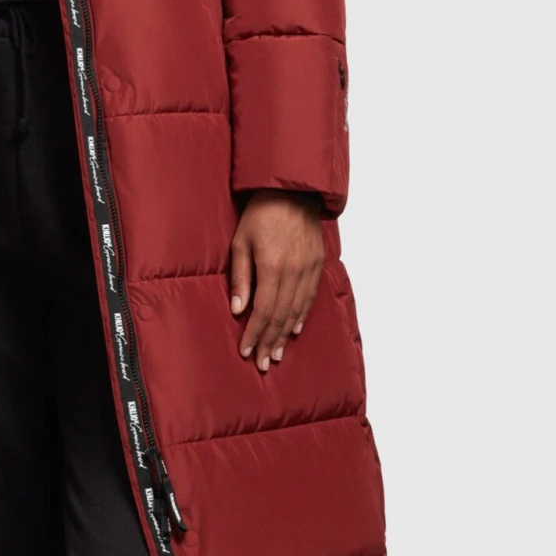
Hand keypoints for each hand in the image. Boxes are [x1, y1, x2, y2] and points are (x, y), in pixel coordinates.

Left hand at [228, 191, 324, 370]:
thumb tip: (237, 309)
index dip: (254, 333)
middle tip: (263, 363)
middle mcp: (294, 272)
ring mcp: (309, 269)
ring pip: (297, 311)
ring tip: (276, 353)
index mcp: (272, 267)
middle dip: (270, 342)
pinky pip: (310, 297)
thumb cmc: (260, 214)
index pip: (263, 311)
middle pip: (281, 316)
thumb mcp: (240, 243)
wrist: (292, 192)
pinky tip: (294, 330)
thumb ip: (240, 278)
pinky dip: (301, 316)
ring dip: (286, 335)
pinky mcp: (318, 264)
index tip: (246, 351)